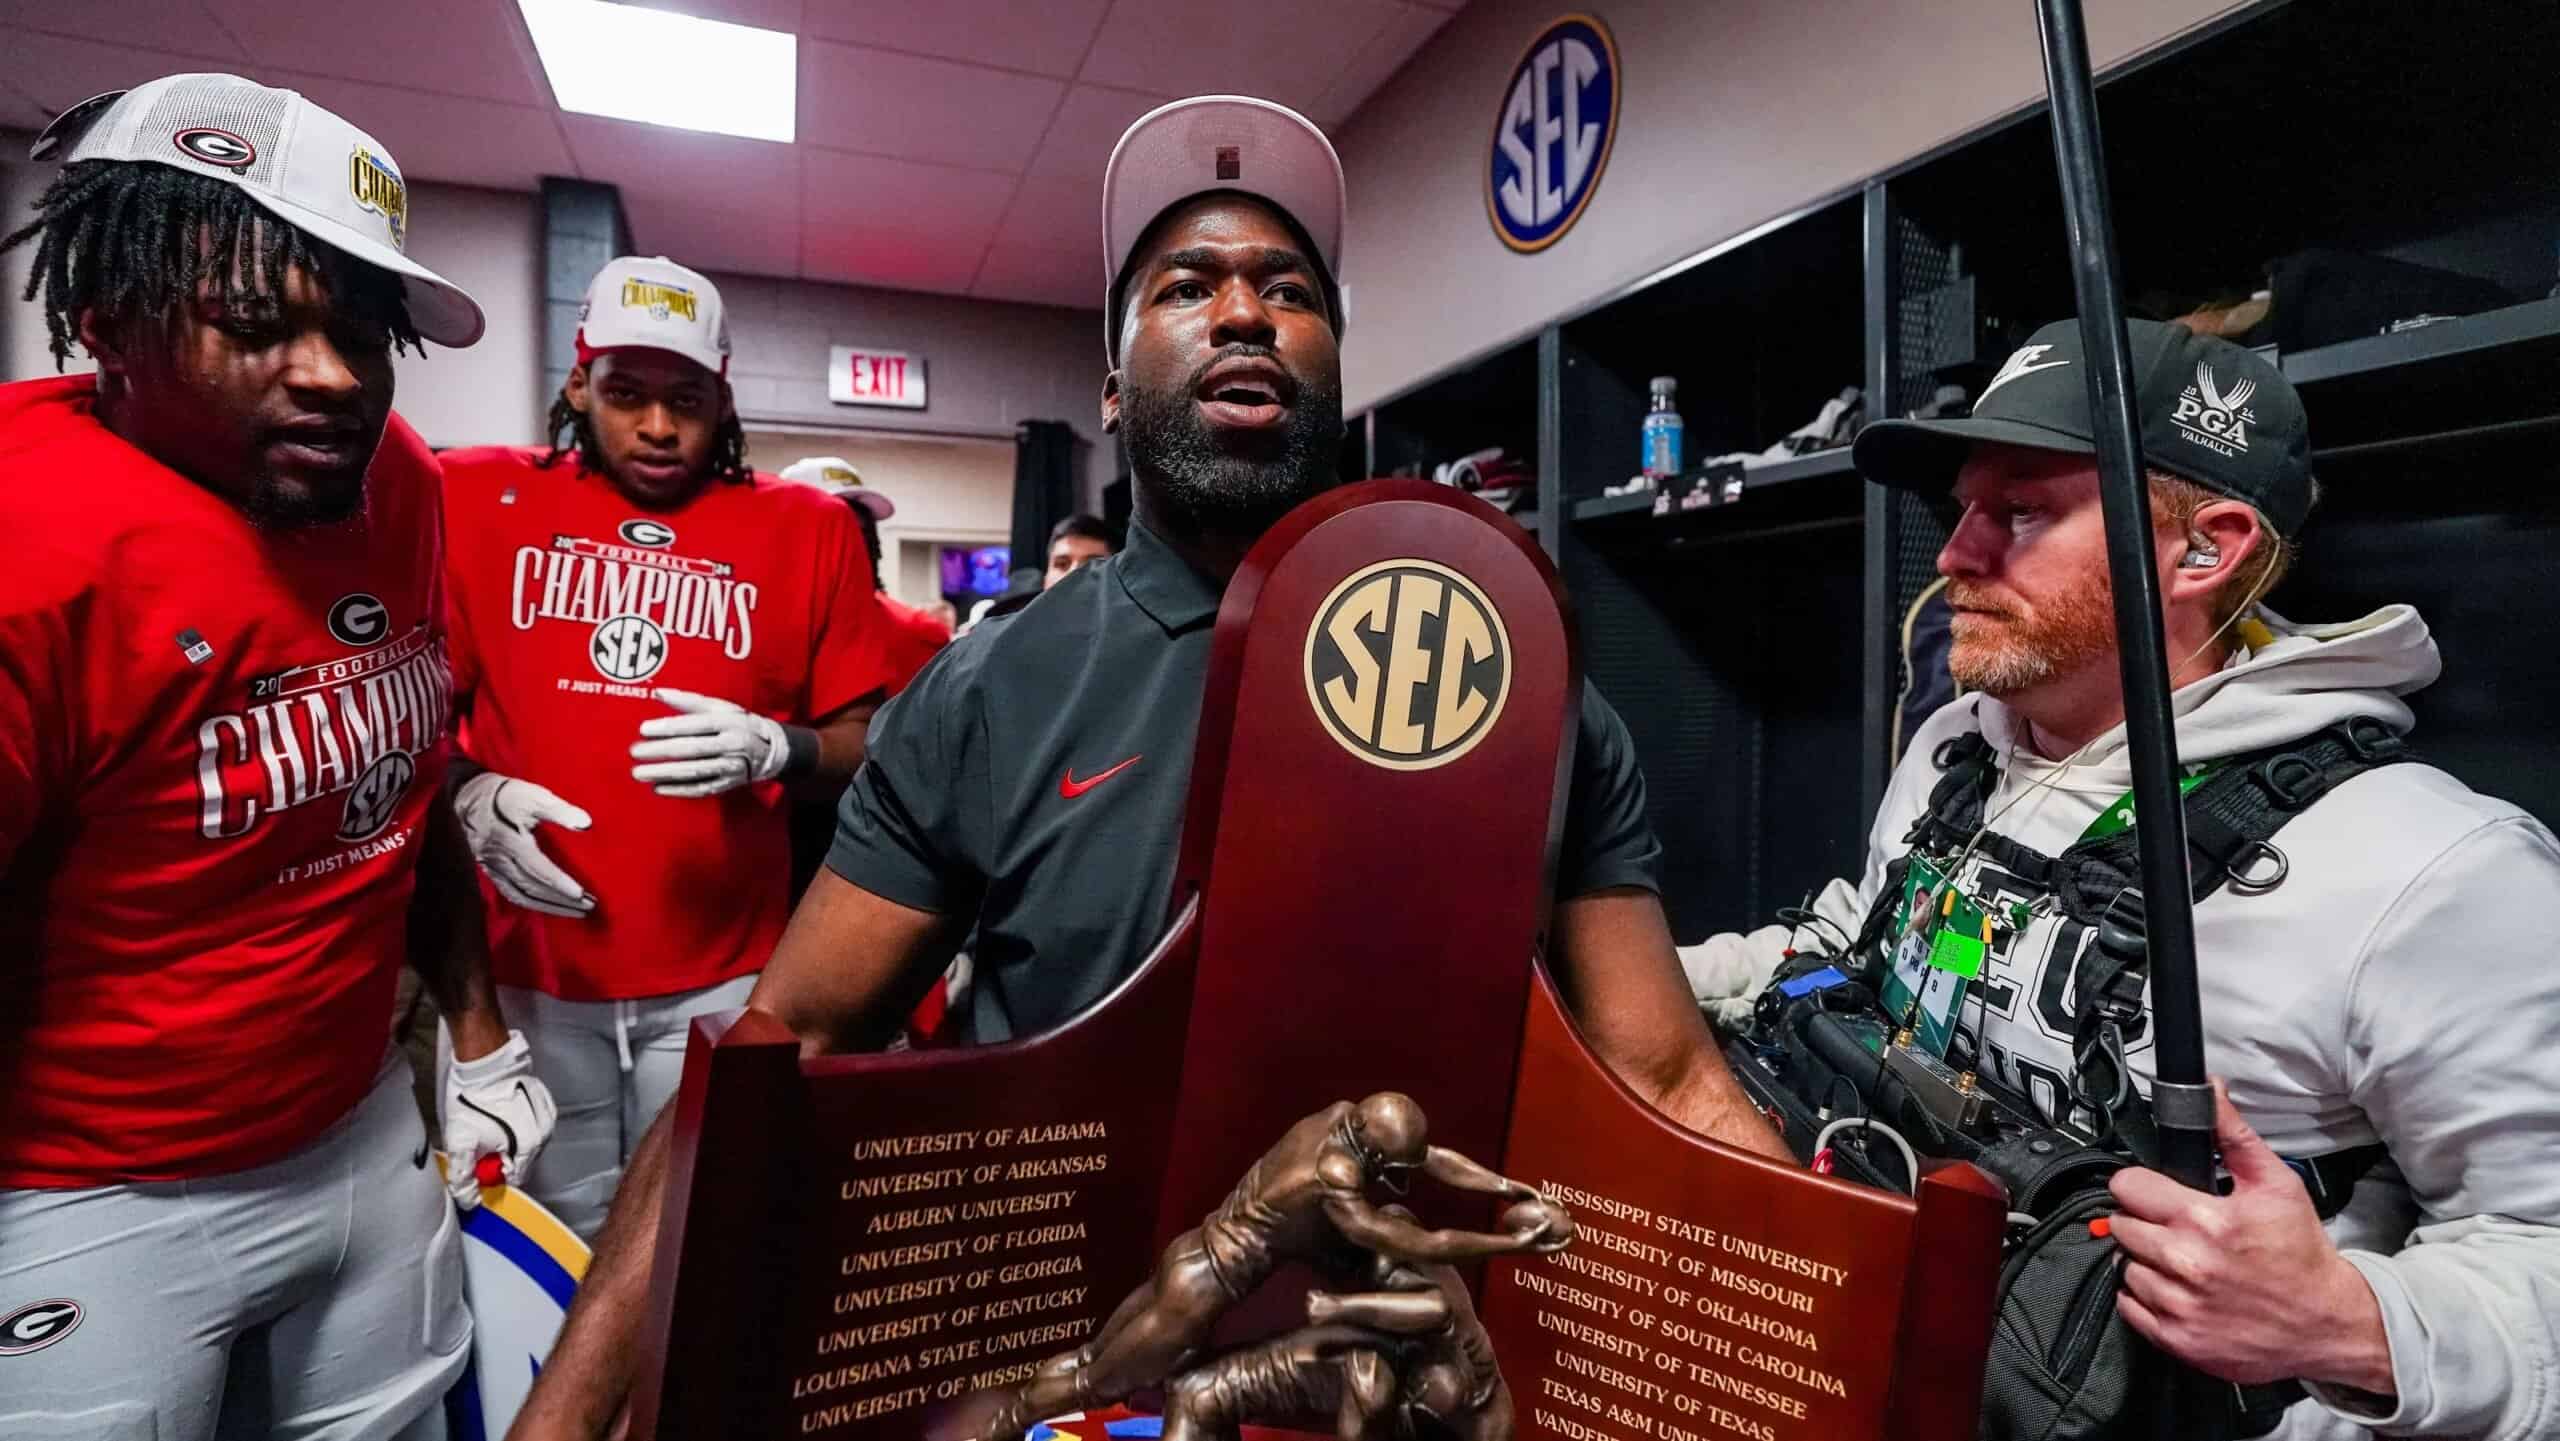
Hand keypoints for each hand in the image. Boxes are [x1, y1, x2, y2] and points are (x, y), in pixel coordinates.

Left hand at [441, 1029, 558, 1209]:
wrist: (484, 1059)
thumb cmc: (472, 1097)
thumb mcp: (460, 1141)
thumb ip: (465, 1176)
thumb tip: (469, 1199)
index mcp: (528, 1146)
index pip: (512, 1179)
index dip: (491, 1173)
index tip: (478, 1161)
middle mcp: (544, 1133)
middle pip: (521, 1161)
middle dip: (500, 1157)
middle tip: (480, 1141)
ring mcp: (547, 1116)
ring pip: (527, 1142)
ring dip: (509, 1140)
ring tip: (490, 1124)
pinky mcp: (544, 1101)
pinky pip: (533, 1123)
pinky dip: (518, 1124)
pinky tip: (501, 1113)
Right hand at [454, 771, 594, 917]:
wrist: (468, 796)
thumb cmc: (504, 794)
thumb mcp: (532, 795)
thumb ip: (559, 810)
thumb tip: (586, 823)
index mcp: (510, 840)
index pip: (537, 868)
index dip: (559, 883)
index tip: (581, 894)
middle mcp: (498, 858)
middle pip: (532, 887)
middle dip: (562, 900)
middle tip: (589, 906)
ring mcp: (492, 867)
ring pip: (522, 895)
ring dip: (550, 906)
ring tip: (577, 911)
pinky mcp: (490, 871)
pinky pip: (511, 893)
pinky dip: (532, 903)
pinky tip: (550, 906)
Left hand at [630, 687, 790, 797]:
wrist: (769, 749)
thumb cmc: (737, 723)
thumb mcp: (718, 707)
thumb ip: (688, 701)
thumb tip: (658, 693)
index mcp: (728, 721)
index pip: (695, 724)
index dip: (668, 727)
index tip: (644, 729)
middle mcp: (731, 744)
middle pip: (692, 749)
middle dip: (661, 751)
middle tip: (635, 752)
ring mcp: (731, 766)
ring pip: (694, 771)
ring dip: (665, 773)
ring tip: (640, 772)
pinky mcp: (729, 783)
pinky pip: (701, 788)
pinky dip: (679, 790)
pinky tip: (659, 788)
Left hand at [2107, 1079, 2394, 1393]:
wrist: (2328, 1322)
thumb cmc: (2301, 1253)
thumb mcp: (2276, 1183)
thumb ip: (2232, 1134)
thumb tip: (2210, 1091)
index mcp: (2206, 1221)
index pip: (2127, 1187)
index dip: (2139, 1185)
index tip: (2153, 1192)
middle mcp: (2187, 1264)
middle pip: (2120, 1225)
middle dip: (2142, 1221)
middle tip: (2173, 1227)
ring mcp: (2181, 1306)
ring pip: (2123, 1266)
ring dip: (2144, 1261)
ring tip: (2180, 1260)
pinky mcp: (2178, 1340)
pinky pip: (2129, 1307)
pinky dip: (2145, 1297)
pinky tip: (2177, 1289)